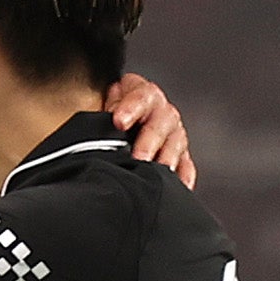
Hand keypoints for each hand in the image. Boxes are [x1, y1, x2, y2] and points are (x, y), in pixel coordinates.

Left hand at [106, 74, 196, 188]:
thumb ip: (99, 117)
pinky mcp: (181, 156)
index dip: (130, 107)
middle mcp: (161, 112)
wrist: (117, 132)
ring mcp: (173, 134)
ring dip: (166, 160)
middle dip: (149, 141)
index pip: (140, 96)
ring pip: (176, 143)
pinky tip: (178, 185)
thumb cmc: (107, 123)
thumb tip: (94, 130)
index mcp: (141, 95)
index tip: (119, 122)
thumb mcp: (100, 112)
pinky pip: (185, 166)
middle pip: (161, 122)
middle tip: (139, 157)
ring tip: (157, 174)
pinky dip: (182, 176)